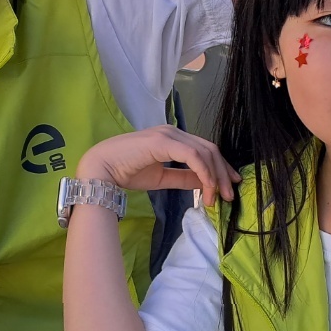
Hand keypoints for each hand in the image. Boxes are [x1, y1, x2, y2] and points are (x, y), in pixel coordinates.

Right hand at [76, 126, 239, 200]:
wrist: (100, 169)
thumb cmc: (125, 172)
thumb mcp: (161, 178)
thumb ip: (183, 178)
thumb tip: (205, 184)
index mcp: (172, 138)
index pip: (204, 150)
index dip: (220, 168)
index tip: (228, 187)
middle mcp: (173, 132)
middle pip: (209, 150)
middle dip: (222, 173)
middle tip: (229, 196)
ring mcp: (169, 134)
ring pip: (205, 152)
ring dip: (215, 176)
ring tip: (218, 198)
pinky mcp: (165, 142)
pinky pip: (193, 156)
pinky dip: (204, 173)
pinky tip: (207, 189)